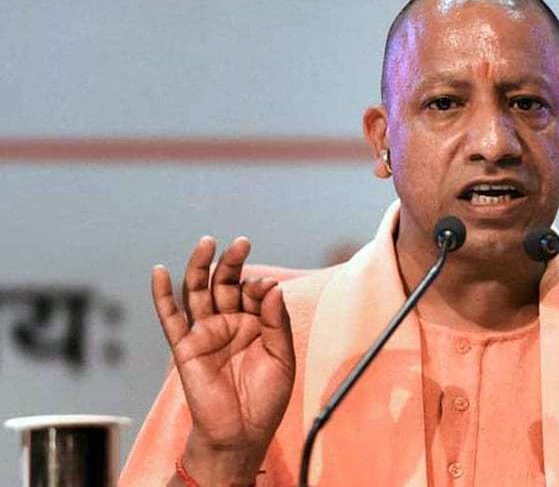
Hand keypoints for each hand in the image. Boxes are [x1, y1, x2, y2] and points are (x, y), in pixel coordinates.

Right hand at [152, 236, 294, 483]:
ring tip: (206, 243)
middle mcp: (229, 322)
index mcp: (256, 322)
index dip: (259, 286)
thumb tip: (271, 287)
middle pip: (225, 283)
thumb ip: (276, 322)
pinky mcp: (185, 347)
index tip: (266, 288)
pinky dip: (162, 296)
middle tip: (241, 244)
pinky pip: (170, 319)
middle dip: (232, 262)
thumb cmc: (266, 398)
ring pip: (198, 293)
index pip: (254, 291)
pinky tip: (159, 272)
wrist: (241, 432)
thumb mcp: (282, 357)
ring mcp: (206, 332)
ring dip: (200, 267)